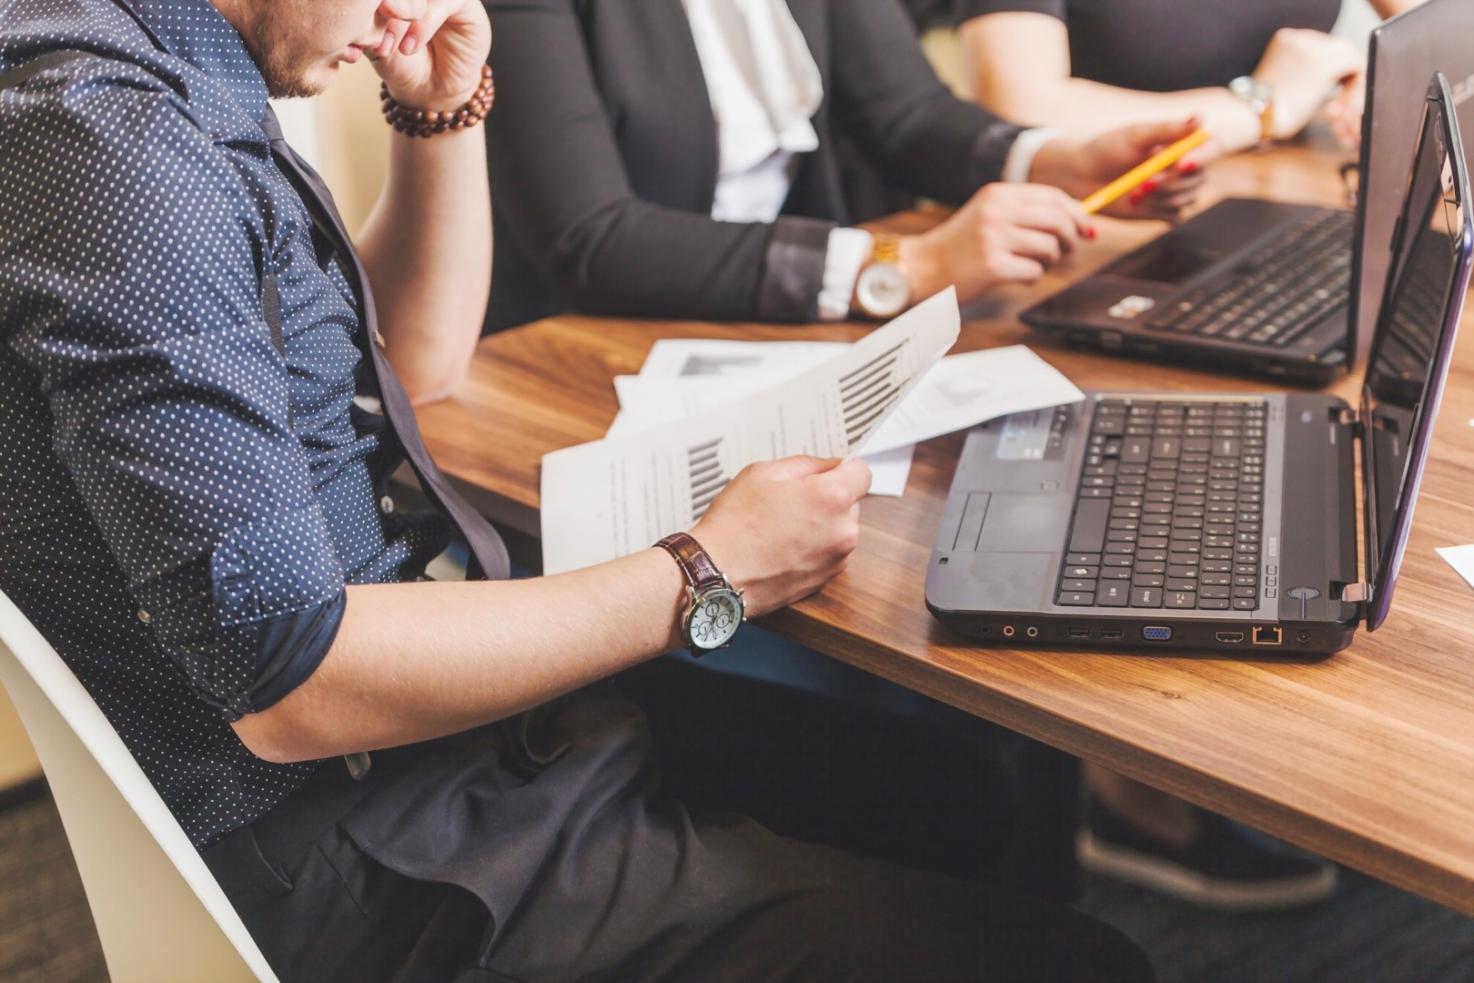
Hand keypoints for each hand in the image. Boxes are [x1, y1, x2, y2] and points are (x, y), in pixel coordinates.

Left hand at [366, 0, 491, 111]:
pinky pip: (444, 1)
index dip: (368, 5)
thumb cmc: (405, 66)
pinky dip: (423, 24)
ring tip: (394, 48)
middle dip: (384, 8)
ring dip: (403, 18)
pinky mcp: (463, 2)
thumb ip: (366, 24)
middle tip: (377, 41)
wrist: (435, 92)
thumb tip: (351, 10)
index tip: (358, 35)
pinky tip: (410, 47)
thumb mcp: (377, 45)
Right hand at [692, 456, 870, 617]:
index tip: (828, 472)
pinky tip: (783, 547)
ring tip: (782, 527)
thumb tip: (829, 466)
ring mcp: (836, 559)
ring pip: (839, 529)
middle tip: (790, 501)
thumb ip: (806, 465)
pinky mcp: (826, 580)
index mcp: (831, 498)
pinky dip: (813, 548)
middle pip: (850, 502)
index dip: (843, 468)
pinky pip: (829, 553)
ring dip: (821, 525)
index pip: (862, 472)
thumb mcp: (763, 473)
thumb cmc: (734, 525)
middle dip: (827, 498)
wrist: (716, 574)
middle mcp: (843, 531)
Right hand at [896, 183, 1091, 305]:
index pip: (1051, 196)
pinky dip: (1032, 277)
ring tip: (1034, 264)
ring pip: (1049, 247)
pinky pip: (1034, 271)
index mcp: (997, 194)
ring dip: (1050, 260)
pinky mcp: (993, 267)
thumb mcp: (988, 215)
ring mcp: (994, 239)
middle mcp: (996, 213)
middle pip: (1056, 220)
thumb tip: (1075, 219)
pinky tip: (1017, 276)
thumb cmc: (959, 246)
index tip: (1086, 227)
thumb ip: (1024, 212)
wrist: (923, 268)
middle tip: (1069, 250)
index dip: (1076, 212)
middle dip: (1070, 237)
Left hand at [1028, 118, 1210, 221]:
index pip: (1208, 149)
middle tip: (1144, 181)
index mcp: (1178, 144)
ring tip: (1134, 191)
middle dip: (1173, 182)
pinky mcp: (1160, 210)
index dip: (1202, 157)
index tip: (1184, 163)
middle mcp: (1180, 167)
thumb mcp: (1135, 135)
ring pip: (1188, 198)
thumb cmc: (1106, 150)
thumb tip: (1200, 117)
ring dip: (1163, 197)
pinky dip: (1158, 210)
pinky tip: (1136, 202)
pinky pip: (1174, 215)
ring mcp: (1171, 189)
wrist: (1081, 177)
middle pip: (1199, 177)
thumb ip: (1167, 129)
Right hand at [1252, 28, 1362, 140]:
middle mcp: (1301, 38)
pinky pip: (1355, 66)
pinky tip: (1345, 104)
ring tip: (1344, 106)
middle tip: (1343, 100)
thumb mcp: (1281, 79)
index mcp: (1287, 39)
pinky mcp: (1323, 65)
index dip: (1332, 69)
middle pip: (1339, 48)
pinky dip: (1355, 86)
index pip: (1323, 46)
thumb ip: (1302, 71)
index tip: (1330, 91)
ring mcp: (1312, 49)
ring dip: (1351, 81)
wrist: (1252, 115)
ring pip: (1350, 55)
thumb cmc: (1262, 109)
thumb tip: (1326, 79)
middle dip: (1345, 73)